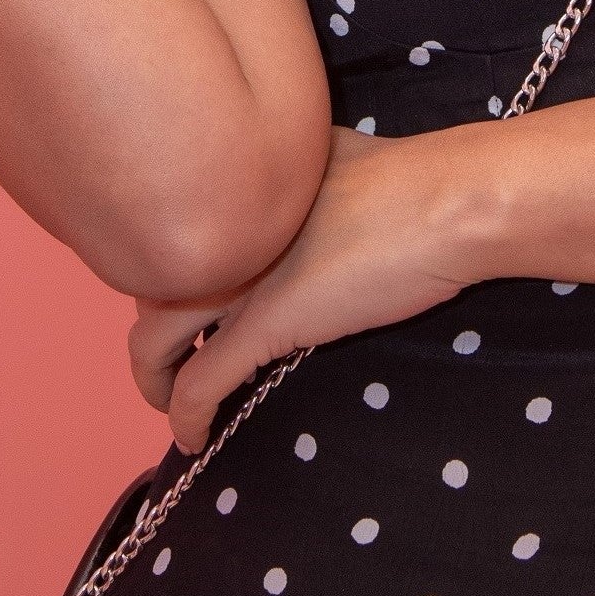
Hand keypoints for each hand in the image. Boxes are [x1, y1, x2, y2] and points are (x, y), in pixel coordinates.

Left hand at [128, 124, 494, 453]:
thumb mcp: (329, 158)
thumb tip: (297, 186)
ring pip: (153, 339)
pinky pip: (200, 384)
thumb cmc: (410, 180)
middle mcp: (222, 230)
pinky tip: (194, 437)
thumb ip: (294, 177)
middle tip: (174, 356)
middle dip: (155, 326)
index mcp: (235, 187)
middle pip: (148, 283)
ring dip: (153, 378)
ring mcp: (238, 278)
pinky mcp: (264, 325)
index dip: (173, 274)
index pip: (173, 234)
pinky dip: (186, 417)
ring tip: (168, 399)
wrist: (446, 203)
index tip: (188, 302)